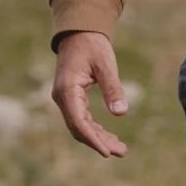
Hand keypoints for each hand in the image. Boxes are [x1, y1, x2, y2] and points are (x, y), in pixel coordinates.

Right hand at [51, 31, 128, 156]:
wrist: (79, 33)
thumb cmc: (92, 45)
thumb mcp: (106, 64)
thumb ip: (113, 88)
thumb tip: (121, 113)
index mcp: (68, 90)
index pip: (79, 122)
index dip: (93, 139)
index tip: (108, 152)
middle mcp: (62, 98)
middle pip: (79, 129)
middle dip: (100, 142)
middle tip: (122, 152)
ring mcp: (65, 100)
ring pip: (81, 127)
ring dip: (99, 138)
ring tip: (121, 148)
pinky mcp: (71, 99)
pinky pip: (82, 120)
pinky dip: (96, 130)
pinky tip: (110, 136)